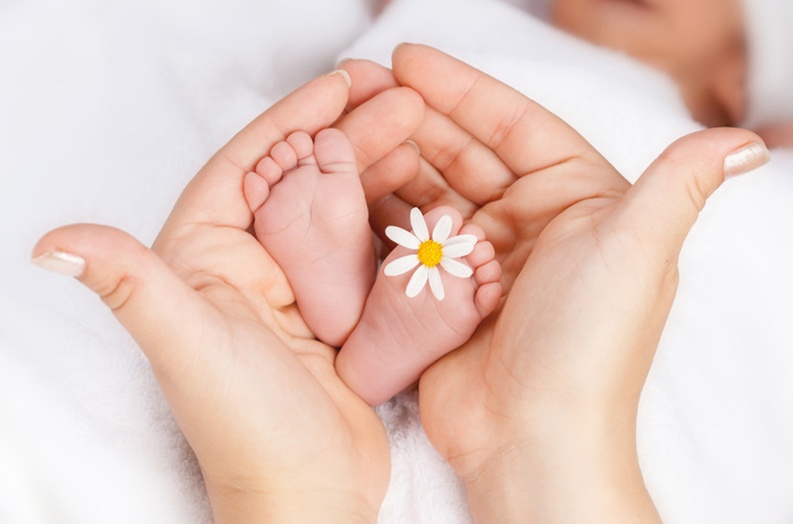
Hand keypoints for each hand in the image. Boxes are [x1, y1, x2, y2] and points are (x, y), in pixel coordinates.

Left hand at [33, 72, 423, 522]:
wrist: (308, 496)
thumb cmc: (245, 431)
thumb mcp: (188, 347)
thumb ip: (132, 285)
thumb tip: (51, 240)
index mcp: (204, 259)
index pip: (248, 167)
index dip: (295, 117)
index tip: (345, 83)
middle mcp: (249, 265)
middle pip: (303, 177)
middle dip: (351, 132)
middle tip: (404, 101)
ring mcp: (299, 287)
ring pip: (338, 206)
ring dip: (378, 166)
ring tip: (423, 132)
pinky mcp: (340, 309)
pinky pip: (368, 246)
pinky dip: (397, 216)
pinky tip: (430, 193)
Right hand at [345, 45, 767, 521]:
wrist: (534, 438)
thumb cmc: (589, 344)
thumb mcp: (638, 249)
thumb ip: (679, 183)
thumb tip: (751, 140)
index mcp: (581, 202)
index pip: (514, 125)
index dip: (462, 89)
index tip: (408, 58)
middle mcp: (534, 225)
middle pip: (465, 152)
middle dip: (415, 119)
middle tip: (362, 88)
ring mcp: (485, 259)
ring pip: (432, 190)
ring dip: (392, 159)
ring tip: (348, 129)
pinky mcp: (447, 293)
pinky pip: (409, 237)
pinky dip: (381, 211)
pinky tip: (349, 185)